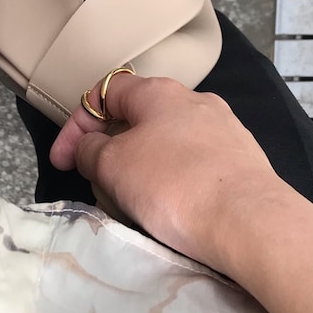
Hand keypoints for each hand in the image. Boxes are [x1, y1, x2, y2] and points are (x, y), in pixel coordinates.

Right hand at [49, 74, 285, 276]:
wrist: (250, 221)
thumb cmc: (173, 183)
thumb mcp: (113, 165)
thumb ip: (91, 150)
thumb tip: (90, 146)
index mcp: (159, 91)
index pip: (105, 92)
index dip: (77, 124)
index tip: (62, 161)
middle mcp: (195, 101)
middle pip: (138, 119)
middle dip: (110, 150)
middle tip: (97, 183)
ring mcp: (224, 130)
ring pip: (166, 144)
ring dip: (140, 168)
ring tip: (132, 202)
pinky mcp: (243, 161)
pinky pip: (194, 165)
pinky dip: (172, 181)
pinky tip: (172, 208)